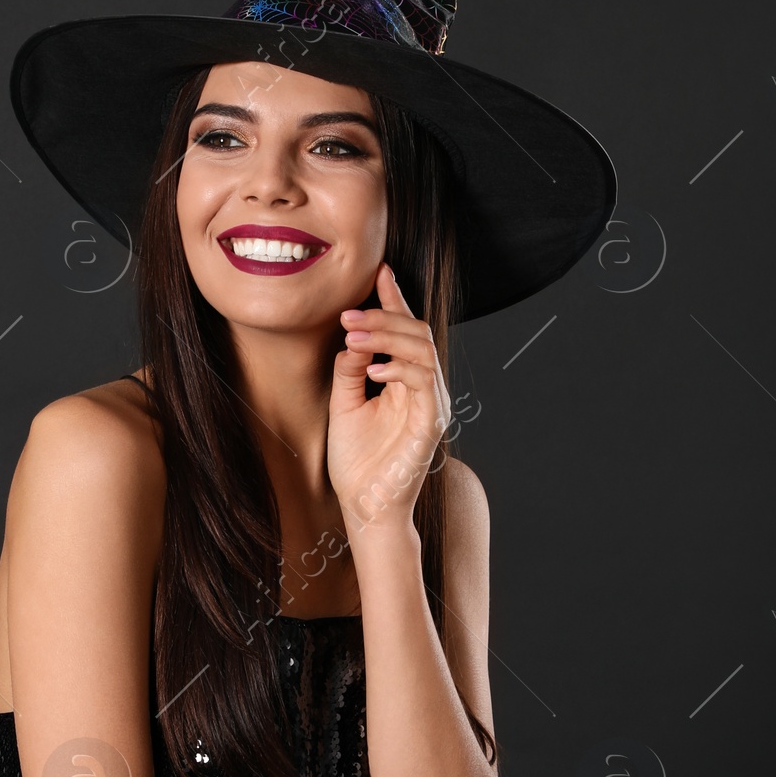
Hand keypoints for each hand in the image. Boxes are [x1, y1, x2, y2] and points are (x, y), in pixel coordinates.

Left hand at [327, 263, 449, 533]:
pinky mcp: (431, 423)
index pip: (404, 331)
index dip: (394, 299)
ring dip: (386, 337)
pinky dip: (399, 368)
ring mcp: (431, 404)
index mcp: (404, 380)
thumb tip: (352, 336)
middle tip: (347, 314)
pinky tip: (373, 370)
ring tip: (353, 336)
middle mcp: (423, 387)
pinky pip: (425, 381)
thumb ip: (349, 369)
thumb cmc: (357, 460)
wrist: (364, 505)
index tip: (379, 271)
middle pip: (416, 332)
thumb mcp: (344, 403)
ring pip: (422, 349)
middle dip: (382, 315)